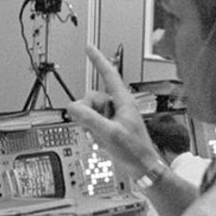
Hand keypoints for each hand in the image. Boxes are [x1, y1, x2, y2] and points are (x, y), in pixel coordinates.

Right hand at [65, 44, 156, 179]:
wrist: (143, 168)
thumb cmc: (135, 150)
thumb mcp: (109, 133)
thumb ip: (89, 118)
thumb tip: (72, 106)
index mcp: (123, 101)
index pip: (109, 74)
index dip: (98, 59)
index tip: (89, 47)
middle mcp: (119, 106)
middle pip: (92, 98)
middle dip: (86, 111)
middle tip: (91, 126)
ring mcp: (114, 117)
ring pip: (90, 111)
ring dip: (89, 124)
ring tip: (99, 137)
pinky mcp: (111, 127)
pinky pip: (93, 122)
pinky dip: (92, 130)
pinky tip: (100, 141)